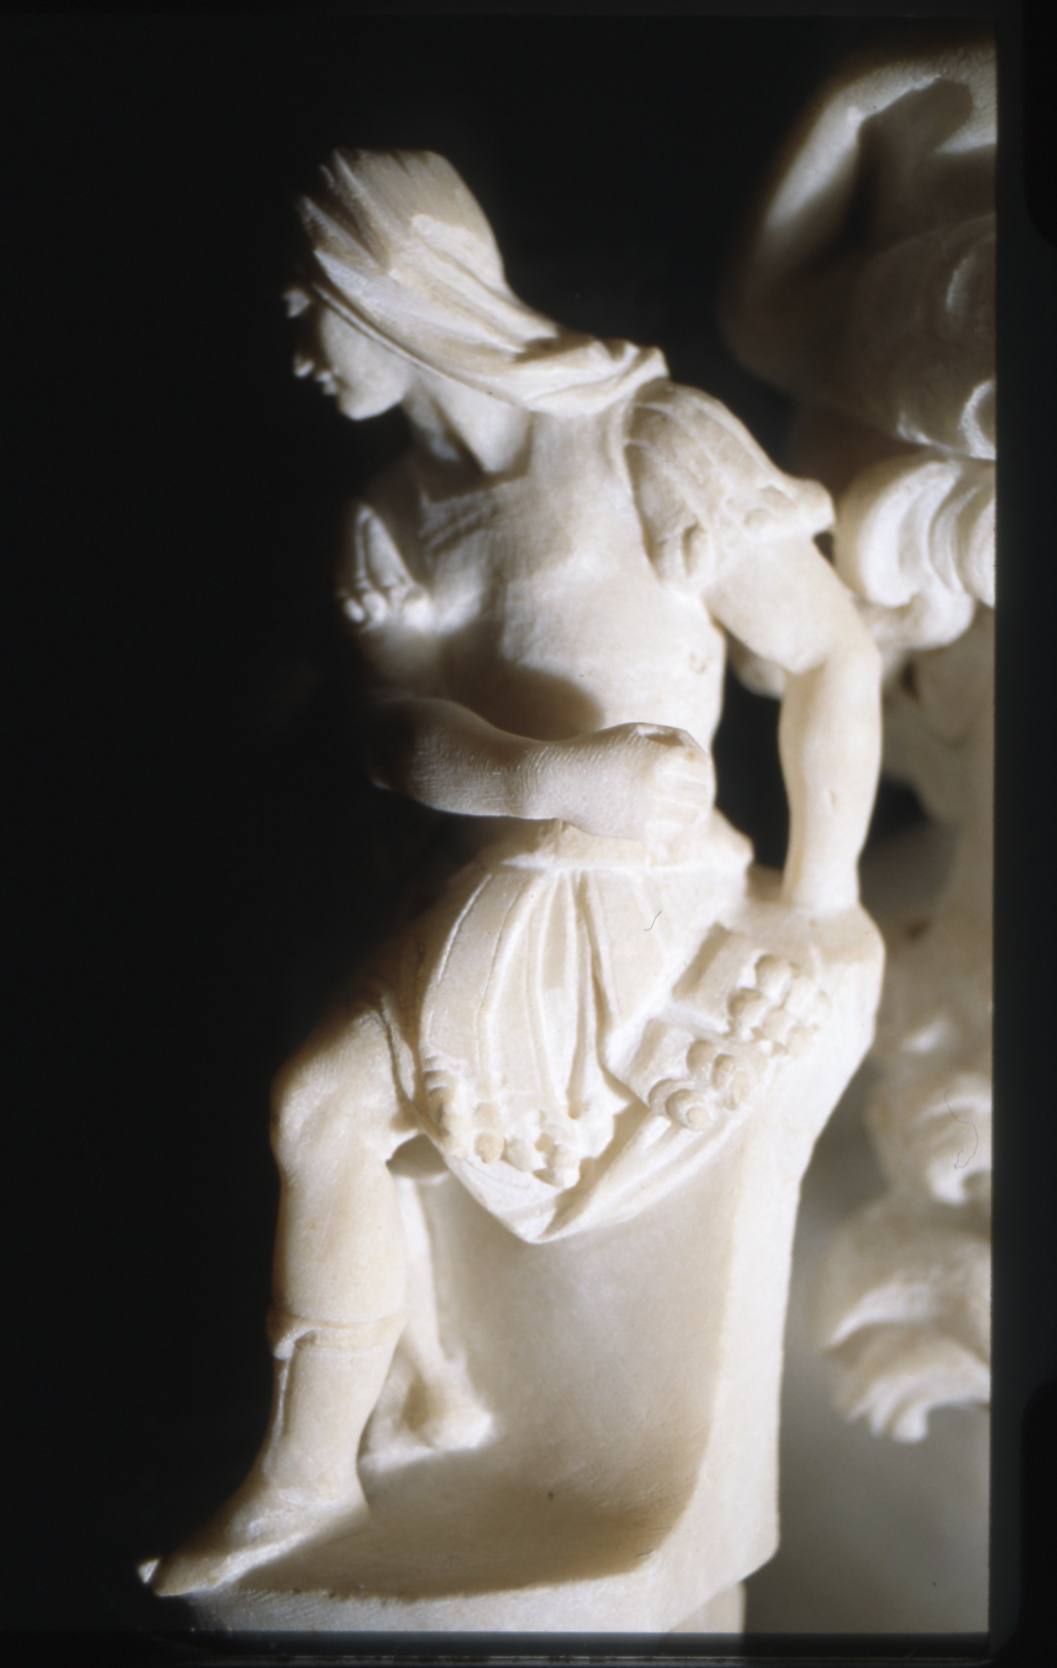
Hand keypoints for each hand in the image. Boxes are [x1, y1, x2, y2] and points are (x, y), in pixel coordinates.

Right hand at [536, 722, 714, 845]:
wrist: (558, 779)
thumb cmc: (597, 749)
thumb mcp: (632, 731)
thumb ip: (669, 737)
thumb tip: (701, 758)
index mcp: (658, 758)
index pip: (701, 765)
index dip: (705, 767)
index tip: (703, 769)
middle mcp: (656, 785)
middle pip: (700, 792)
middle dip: (703, 790)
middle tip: (701, 791)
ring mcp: (646, 810)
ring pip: (689, 816)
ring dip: (694, 811)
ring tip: (692, 808)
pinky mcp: (635, 831)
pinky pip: (670, 833)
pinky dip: (678, 827)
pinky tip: (673, 821)